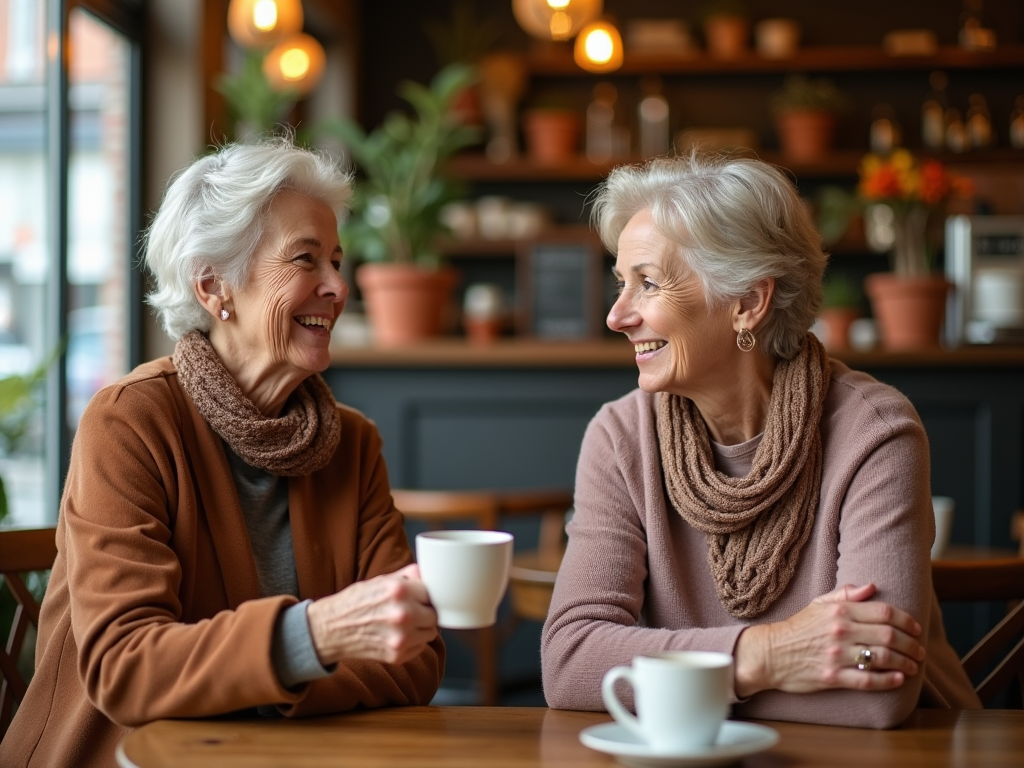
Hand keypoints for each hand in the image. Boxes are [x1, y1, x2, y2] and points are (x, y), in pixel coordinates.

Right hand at [306, 563, 437, 666]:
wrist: (331, 629)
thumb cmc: (355, 602)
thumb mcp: (380, 580)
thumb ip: (407, 576)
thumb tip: (427, 573)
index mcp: (400, 590)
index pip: (432, 592)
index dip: (424, 594)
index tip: (419, 597)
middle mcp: (403, 614)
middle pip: (434, 614)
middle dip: (425, 611)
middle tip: (413, 610)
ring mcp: (401, 637)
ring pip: (431, 632)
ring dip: (422, 628)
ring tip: (405, 623)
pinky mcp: (397, 655)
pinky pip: (420, 648)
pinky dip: (413, 643)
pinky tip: (398, 635)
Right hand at [734, 583, 924, 697]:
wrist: (770, 653)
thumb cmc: (797, 628)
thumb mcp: (818, 604)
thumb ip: (846, 595)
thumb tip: (872, 587)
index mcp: (839, 611)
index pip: (884, 612)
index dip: (907, 620)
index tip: (916, 628)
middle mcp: (841, 631)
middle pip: (889, 635)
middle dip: (911, 644)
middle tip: (919, 651)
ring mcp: (837, 655)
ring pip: (882, 658)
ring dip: (905, 663)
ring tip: (913, 666)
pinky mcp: (833, 677)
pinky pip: (868, 680)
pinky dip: (888, 680)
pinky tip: (899, 679)